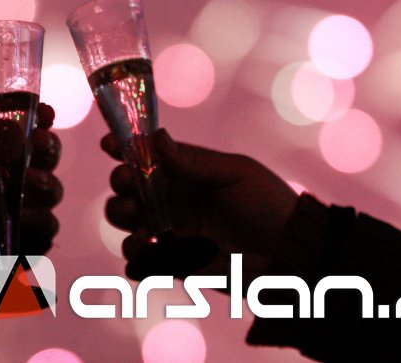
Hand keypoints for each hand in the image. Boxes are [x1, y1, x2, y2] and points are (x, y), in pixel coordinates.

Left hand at [0, 102, 61, 314]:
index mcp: (7, 147)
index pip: (33, 126)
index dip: (42, 117)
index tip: (43, 112)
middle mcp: (25, 172)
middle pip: (49, 155)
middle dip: (47, 145)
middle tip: (36, 139)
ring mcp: (32, 204)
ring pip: (52, 190)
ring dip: (43, 180)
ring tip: (26, 178)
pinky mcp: (32, 235)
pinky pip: (46, 226)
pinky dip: (38, 217)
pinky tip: (22, 213)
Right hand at [103, 129, 296, 282]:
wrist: (291, 254)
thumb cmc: (269, 204)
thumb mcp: (234, 174)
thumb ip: (192, 161)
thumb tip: (155, 138)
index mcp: (187, 172)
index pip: (148, 155)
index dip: (124, 148)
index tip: (109, 145)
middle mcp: (175, 198)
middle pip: (129, 187)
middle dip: (120, 183)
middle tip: (126, 184)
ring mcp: (173, 230)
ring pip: (127, 220)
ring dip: (120, 215)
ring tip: (136, 219)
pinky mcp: (175, 262)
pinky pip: (141, 258)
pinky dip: (133, 251)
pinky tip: (145, 244)